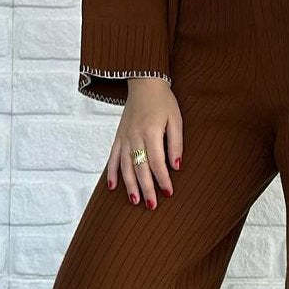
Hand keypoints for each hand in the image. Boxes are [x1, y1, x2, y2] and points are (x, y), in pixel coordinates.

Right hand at [106, 77, 182, 208]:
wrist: (144, 83)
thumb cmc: (164, 102)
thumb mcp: (176, 119)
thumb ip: (176, 143)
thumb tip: (176, 167)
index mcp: (151, 132)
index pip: (157, 162)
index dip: (163, 179)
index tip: (168, 193)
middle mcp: (135, 136)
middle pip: (140, 168)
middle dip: (146, 188)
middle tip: (152, 206)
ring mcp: (124, 137)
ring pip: (125, 166)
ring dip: (129, 185)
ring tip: (135, 200)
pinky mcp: (118, 136)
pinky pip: (113, 157)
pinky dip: (112, 173)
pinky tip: (113, 187)